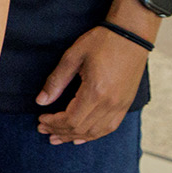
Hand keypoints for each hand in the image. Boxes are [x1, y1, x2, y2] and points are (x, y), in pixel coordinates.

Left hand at [34, 19, 149, 143]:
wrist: (131, 35)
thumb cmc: (102, 42)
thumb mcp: (73, 56)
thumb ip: (56, 81)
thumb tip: (41, 101)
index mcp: (96, 92)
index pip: (71, 119)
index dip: (53, 123)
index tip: (40, 119)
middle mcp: (110, 103)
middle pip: (81, 129)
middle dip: (60, 131)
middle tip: (42, 129)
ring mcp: (121, 105)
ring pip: (96, 132)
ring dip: (75, 136)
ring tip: (58, 137)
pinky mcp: (126, 104)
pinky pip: (109, 127)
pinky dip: (94, 134)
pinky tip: (82, 137)